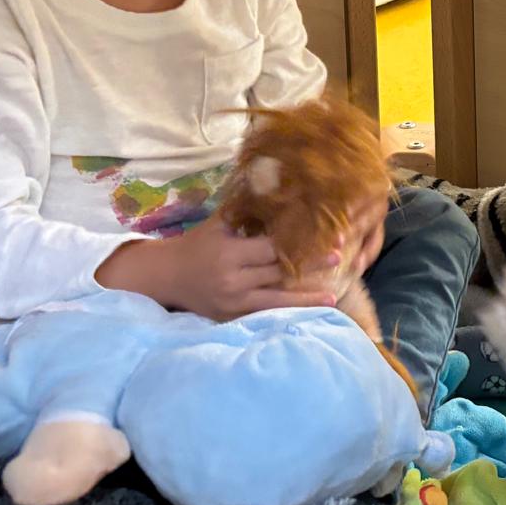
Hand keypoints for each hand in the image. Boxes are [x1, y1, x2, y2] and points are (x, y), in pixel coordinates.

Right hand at [97, 214, 339, 319]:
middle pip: (279, 272)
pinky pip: (264, 314)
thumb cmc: (197, 244)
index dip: (298, 242)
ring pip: (276, 299)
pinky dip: (286, 312)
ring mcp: (234, 302)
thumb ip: (247, 210)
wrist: (166, 277)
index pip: (272, 247)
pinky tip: (308, 315)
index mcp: (231, 253)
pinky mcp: (232, 317)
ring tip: (333, 297)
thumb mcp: (220, 222)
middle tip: (339, 256)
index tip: (323, 235)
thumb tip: (279, 187)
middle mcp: (234, 280)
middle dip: (309, 265)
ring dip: (305, 298)